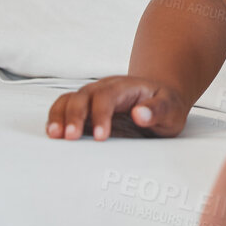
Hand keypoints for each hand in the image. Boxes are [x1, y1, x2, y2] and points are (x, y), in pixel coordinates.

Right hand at [46, 75, 189, 140]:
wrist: (160, 99)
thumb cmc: (165, 104)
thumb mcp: (171, 108)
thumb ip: (157, 110)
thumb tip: (140, 114)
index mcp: (126, 87)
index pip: (107, 96)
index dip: (101, 115)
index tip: (100, 136)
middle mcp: (105, 89)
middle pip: (83, 96)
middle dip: (75, 116)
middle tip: (71, 137)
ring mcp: (92, 97)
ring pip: (69, 100)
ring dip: (59, 116)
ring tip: (55, 135)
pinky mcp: (84, 109)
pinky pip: (64, 108)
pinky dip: (56, 118)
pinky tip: (54, 133)